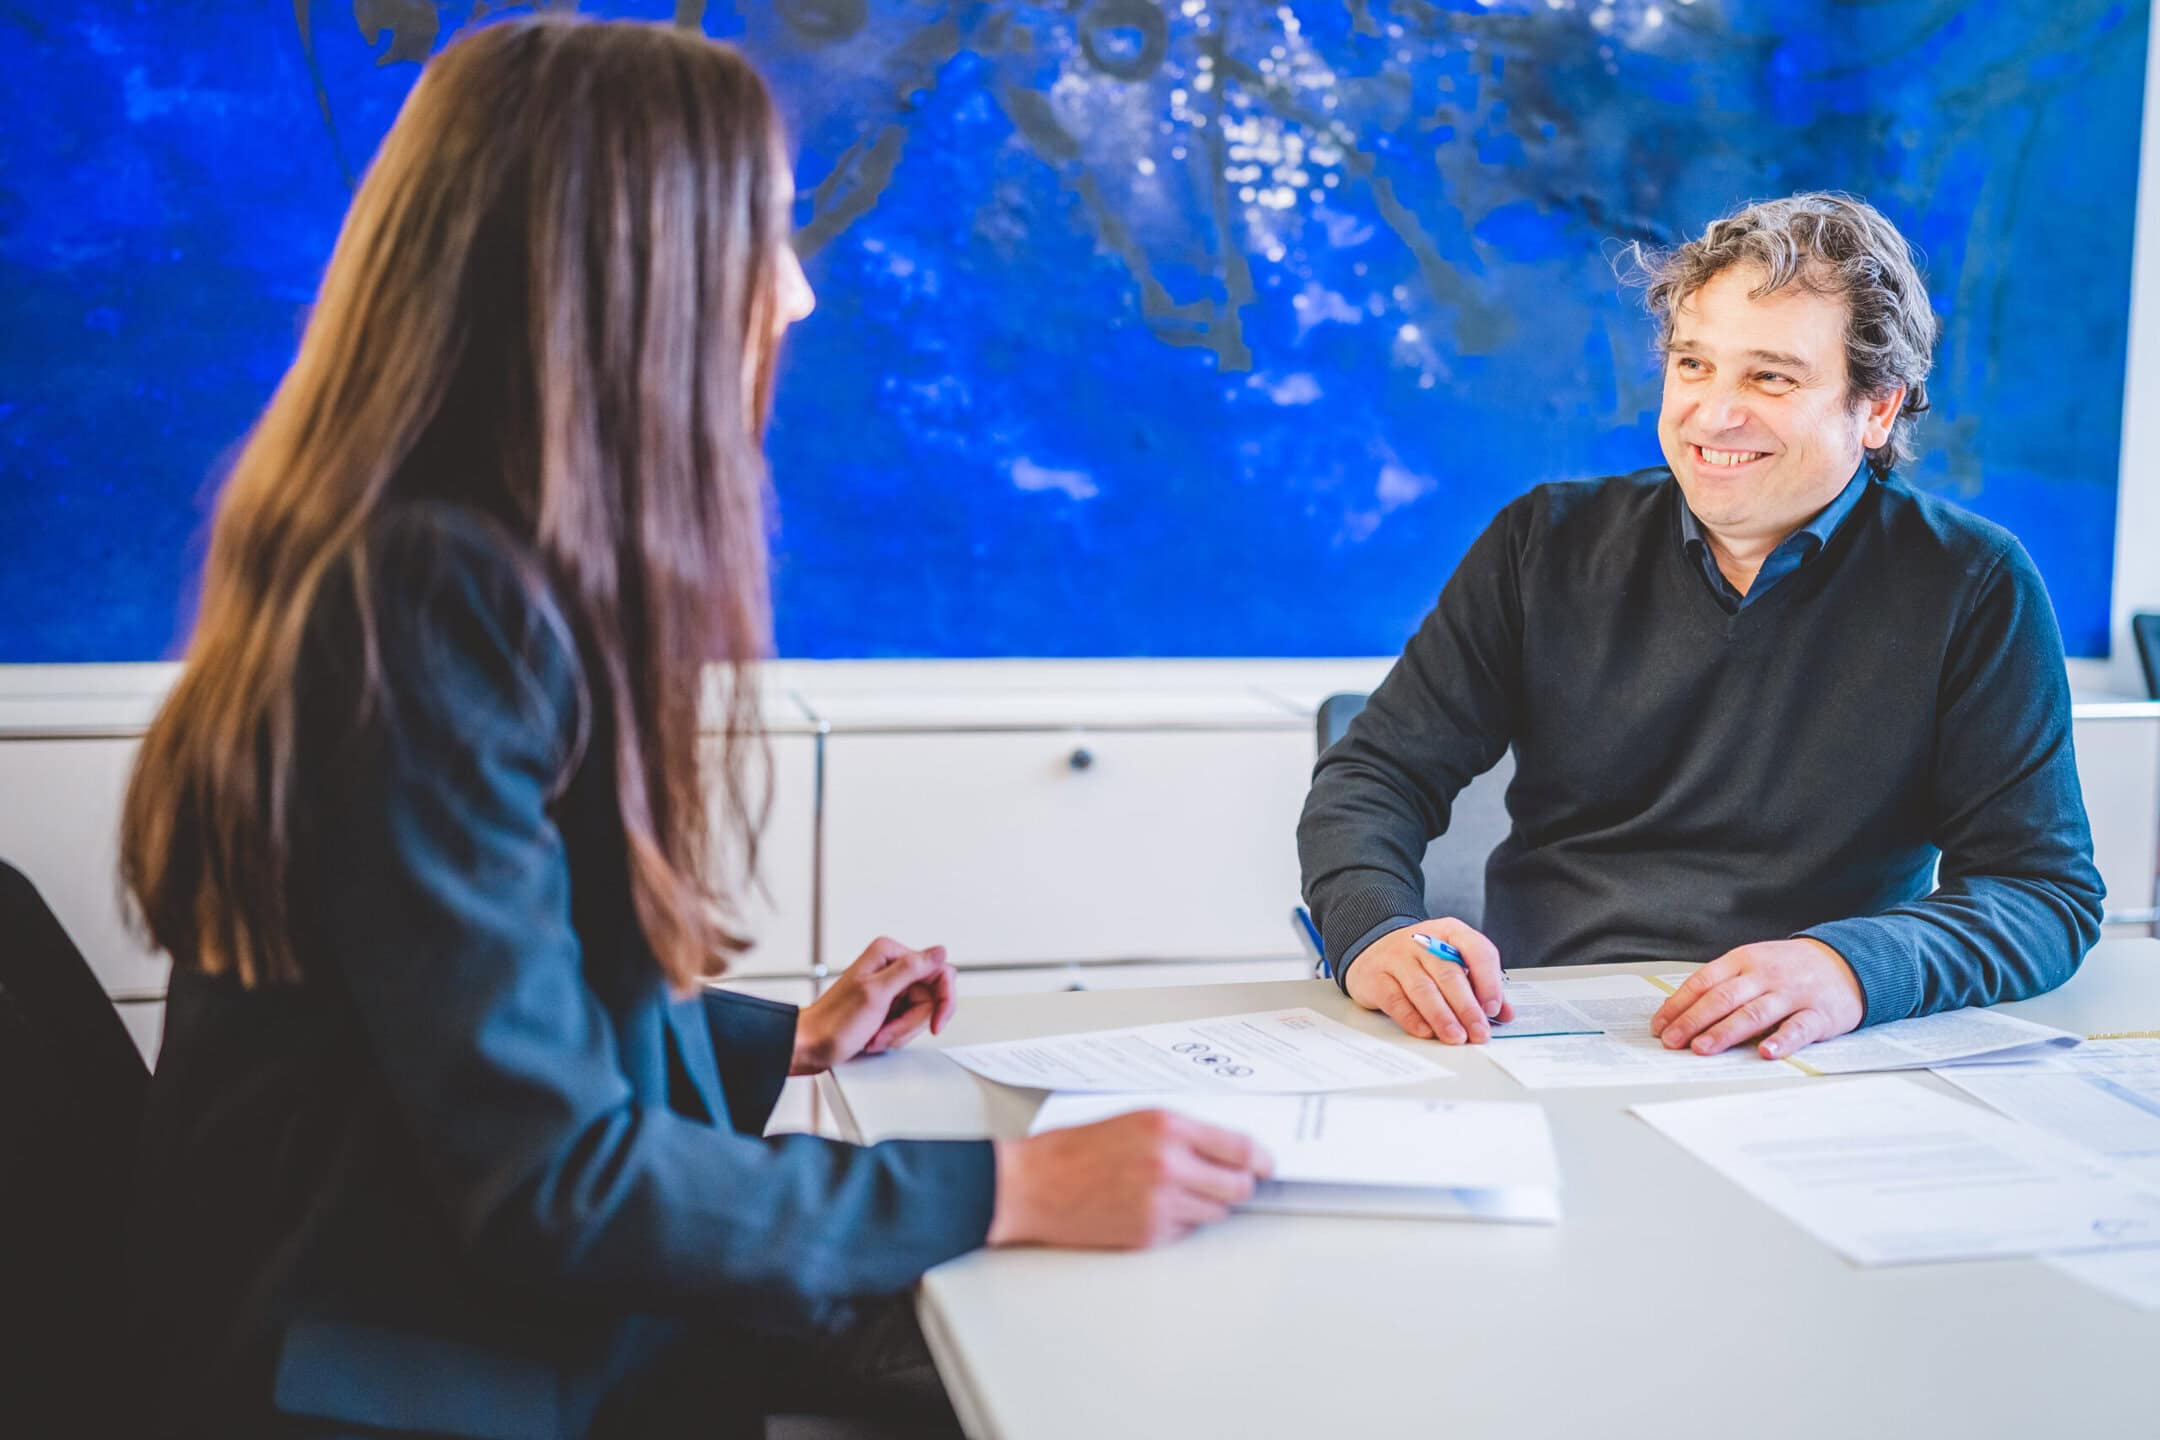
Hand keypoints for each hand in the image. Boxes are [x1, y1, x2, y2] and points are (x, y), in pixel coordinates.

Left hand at [790, 937, 956, 1075]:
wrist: (811, 1045)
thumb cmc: (833, 1023)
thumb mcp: (876, 994)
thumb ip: (910, 969)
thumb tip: (940, 951)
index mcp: (889, 954)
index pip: (938, 971)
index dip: (943, 1000)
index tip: (935, 1023)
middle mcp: (891, 966)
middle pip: (930, 996)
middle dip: (911, 1021)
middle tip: (887, 1029)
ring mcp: (890, 987)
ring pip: (920, 1012)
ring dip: (900, 1030)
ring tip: (876, 1034)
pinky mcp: (887, 1004)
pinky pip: (908, 1021)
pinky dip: (894, 1034)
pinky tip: (875, 1036)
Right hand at [986, 1110, 1274, 1249]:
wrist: (1032, 1185)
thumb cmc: (1071, 1150)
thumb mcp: (1131, 1120)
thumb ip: (1179, 1132)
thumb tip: (1220, 1149)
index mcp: (1166, 1127)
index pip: (1237, 1146)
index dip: (1259, 1158)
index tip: (1266, 1163)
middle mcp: (1168, 1164)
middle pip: (1236, 1185)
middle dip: (1238, 1185)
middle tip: (1232, 1182)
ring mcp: (1160, 1203)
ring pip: (1215, 1212)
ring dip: (1207, 1205)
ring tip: (1178, 1193)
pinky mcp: (1149, 1233)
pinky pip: (1185, 1231)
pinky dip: (1179, 1222)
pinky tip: (1153, 1208)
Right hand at [1343, 918, 1512, 1042]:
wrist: (1375, 949)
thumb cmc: (1421, 959)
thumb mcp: (1453, 960)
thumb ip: (1480, 986)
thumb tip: (1504, 1013)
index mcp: (1450, 932)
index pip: (1476, 950)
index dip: (1488, 981)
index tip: (1494, 1008)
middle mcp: (1423, 942)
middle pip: (1449, 974)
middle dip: (1467, 1008)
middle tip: (1478, 1032)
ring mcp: (1397, 957)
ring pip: (1423, 989)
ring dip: (1442, 1017)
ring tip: (1456, 1036)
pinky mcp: (1376, 977)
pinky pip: (1396, 1000)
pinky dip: (1413, 1019)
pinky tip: (1426, 1031)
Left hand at [1649, 938, 1864, 1059]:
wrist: (1847, 961)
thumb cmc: (1789, 968)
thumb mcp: (1754, 963)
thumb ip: (1725, 983)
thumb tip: (1683, 1013)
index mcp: (1743, 960)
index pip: (1703, 982)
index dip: (1678, 1005)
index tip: (1659, 1026)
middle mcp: (1764, 975)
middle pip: (1722, 998)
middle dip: (1692, 1021)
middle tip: (1672, 1042)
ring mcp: (1792, 993)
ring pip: (1754, 1013)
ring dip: (1725, 1032)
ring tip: (1702, 1049)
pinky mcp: (1819, 1013)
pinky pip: (1798, 1028)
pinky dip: (1781, 1041)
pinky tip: (1765, 1053)